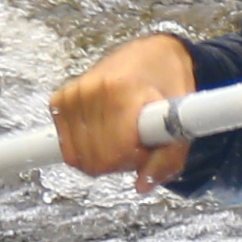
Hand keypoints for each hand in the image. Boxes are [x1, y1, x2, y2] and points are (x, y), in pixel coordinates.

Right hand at [50, 32, 197, 185]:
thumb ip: (168, 158)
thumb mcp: (181, 120)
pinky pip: (67, 147)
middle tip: (138, 142)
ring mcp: (71, 94)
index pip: (114, 154)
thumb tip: (142, 186)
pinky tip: (103, 130)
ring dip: (102, 156)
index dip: (134, 159)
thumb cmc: (169, 84)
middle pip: (96, 161)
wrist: (151, 54)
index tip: (148, 145)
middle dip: (120, 162)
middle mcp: (91, 90)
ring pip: (78, 158)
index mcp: (122, 92)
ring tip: (122, 135)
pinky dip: (85, 147)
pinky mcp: (59, 100)